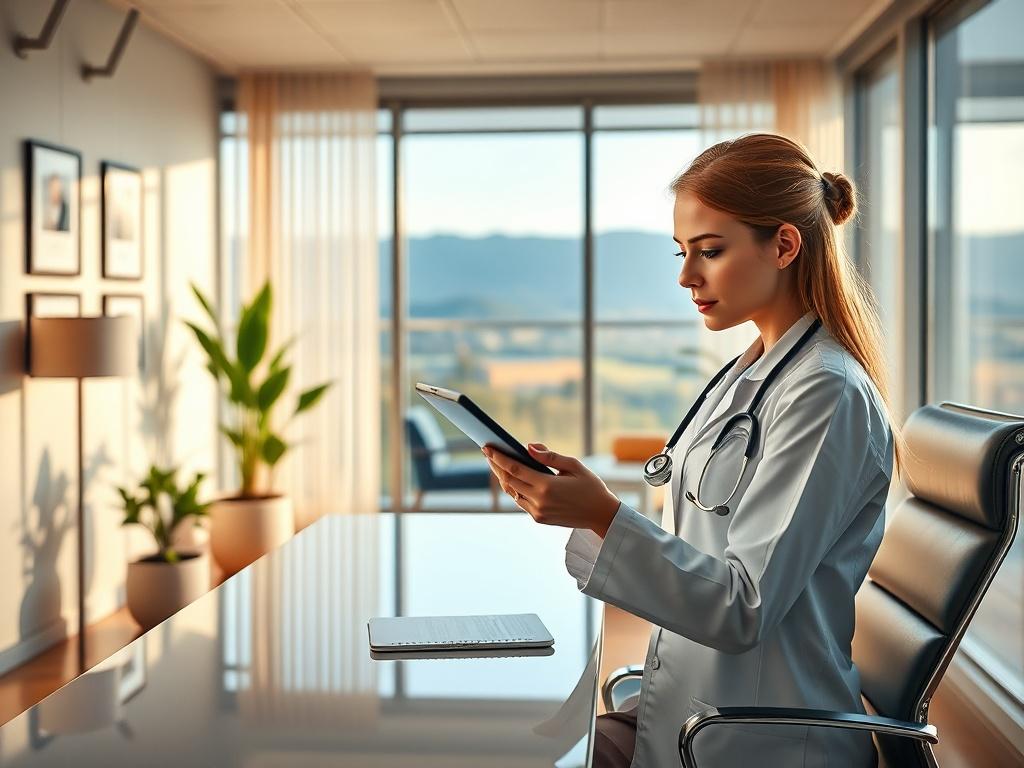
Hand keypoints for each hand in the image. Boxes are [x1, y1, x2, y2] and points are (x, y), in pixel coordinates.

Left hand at [483, 443, 620, 537]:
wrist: (601, 515)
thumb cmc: (590, 486)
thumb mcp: (574, 466)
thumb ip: (549, 456)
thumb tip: (528, 446)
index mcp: (547, 486)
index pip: (514, 469)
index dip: (498, 458)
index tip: (487, 447)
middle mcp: (539, 501)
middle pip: (508, 480)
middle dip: (496, 465)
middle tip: (487, 452)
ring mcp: (538, 512)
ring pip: (512, 492)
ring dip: (503, 477)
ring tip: (496, 463)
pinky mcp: (539, 519)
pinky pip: (520, 501)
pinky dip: (514, 489)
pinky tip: (511, 478)